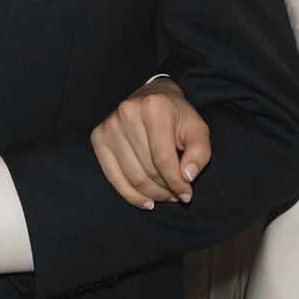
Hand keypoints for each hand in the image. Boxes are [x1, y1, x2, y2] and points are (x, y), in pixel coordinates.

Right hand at [93, 77, 209, 208]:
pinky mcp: (98, 137)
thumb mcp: (197, 129)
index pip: (163, 157)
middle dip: (165, 189)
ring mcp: (110, 125)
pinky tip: (146, 201)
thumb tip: (186, 177)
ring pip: (132, 176)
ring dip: (151, 194)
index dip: (176, 182)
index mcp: (154, 107)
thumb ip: (199, 152)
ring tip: (165, 196)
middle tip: (176, 196)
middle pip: (147, 168)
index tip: (186, 194)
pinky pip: (113, 176)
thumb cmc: (177, 117)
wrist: (153, 97)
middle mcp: (127, 113)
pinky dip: (131, 195)